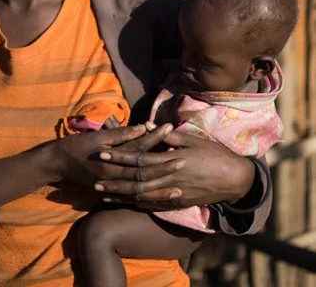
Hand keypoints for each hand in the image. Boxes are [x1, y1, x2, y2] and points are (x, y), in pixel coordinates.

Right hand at [53, 123, 181, 189]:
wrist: (59, 163)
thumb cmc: (78, 145)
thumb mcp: (97, 136)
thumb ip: (120, 134)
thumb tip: (142, 127)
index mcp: (111, 161)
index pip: (139, 150)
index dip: (155, 139)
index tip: (170, 129)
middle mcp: (114, 177)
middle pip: (144, 174)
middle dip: (164, 169)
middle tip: (184, 161)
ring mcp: (113, 187)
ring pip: (140, 192)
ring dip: (159, 191)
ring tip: (178, 190)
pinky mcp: (112, 193)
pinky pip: (133, 199)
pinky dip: (147, 200)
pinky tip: (160, 201)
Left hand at [94, 130, 255, 207]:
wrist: (235, 178)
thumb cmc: (213, 153)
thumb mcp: (192, 139)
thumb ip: (168, 135)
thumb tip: (146, 124)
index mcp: (171, 160)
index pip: (139, 157)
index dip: (120, 154)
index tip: (103, 151)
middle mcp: (169, 179)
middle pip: (136, 180)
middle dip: (115, 179)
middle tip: (95, 178)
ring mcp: (174, 194)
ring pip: (142, 196)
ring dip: (122, 195)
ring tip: (103, 193)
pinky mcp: (178, 202)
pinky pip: (154, 205)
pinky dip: (138, 204)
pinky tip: (125, 202)